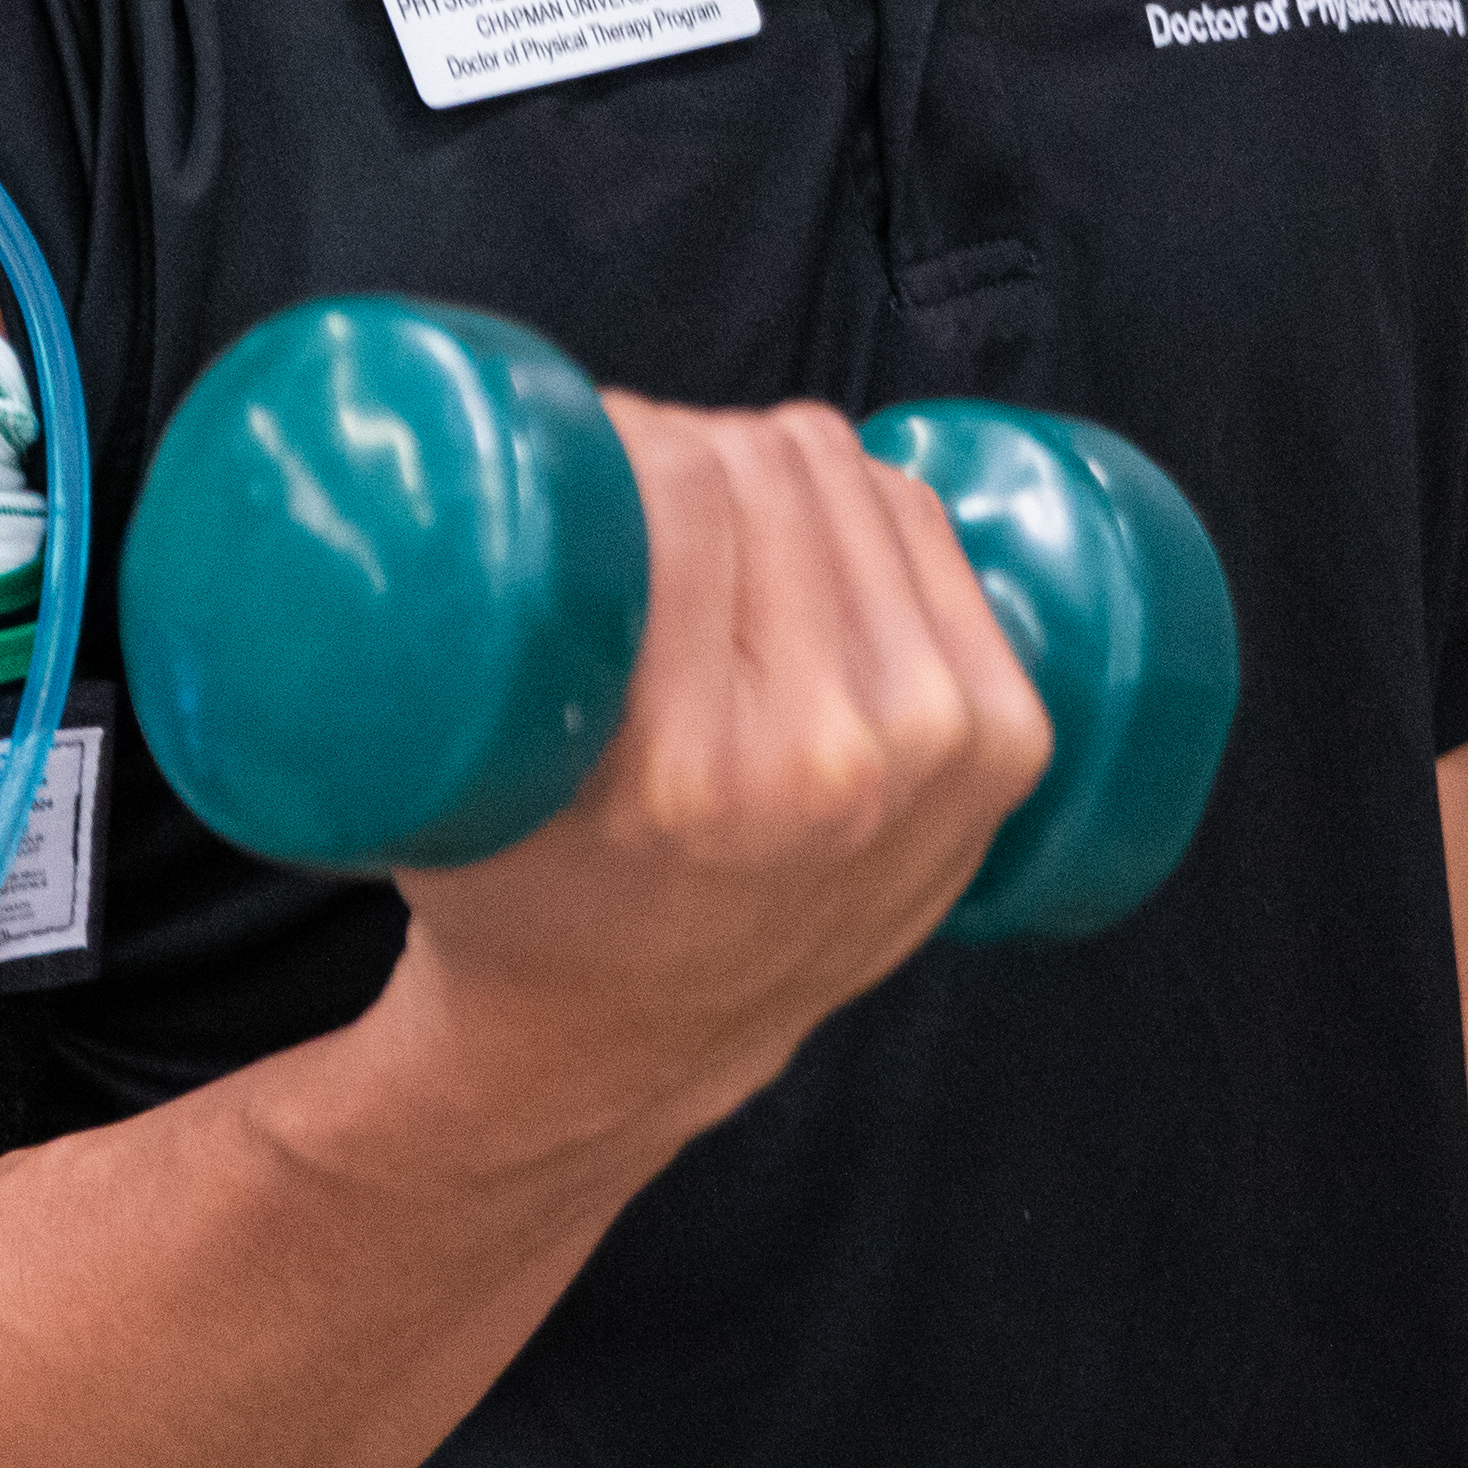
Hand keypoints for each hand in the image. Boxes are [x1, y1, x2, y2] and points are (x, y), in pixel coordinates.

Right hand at [366, 398, 1053, 1162]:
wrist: (633, 1047)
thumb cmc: (516, 893)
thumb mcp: (463, 781)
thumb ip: (472, 630)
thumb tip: (497, 421)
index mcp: (686, 775)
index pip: (681, 485)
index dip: (618, 430)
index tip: (573, 449)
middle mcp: (832, 760)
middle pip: (771, 465)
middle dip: (686, 444)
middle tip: (628, 488)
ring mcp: (937, 749)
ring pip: (855, 481)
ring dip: (771, 470)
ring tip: (705, 524)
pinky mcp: (1004, 741)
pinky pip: (927, 528)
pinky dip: (862, 506)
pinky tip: (807, 537)